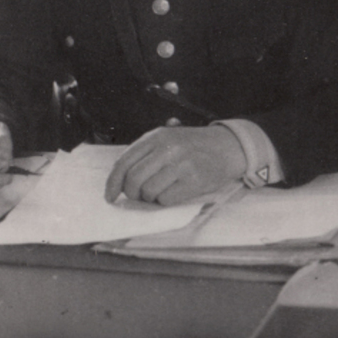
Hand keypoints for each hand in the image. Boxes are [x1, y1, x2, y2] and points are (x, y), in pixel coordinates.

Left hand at [104, 125, 247, 205]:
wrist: (227, 146)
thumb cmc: (193, 147)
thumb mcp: (167, 139)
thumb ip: (145, 154)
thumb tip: (121, 181)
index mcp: (156, 136)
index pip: (124, 162)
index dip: (113, 182)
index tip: (110, 196)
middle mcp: (167, 148)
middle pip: (133, 179)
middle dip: (131, 194)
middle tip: (138, 197)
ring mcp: (181, 163)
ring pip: (148, 191)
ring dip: (149, 199)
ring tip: (160, 193)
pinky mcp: (193, 179)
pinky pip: (166, 199)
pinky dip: (165, 201)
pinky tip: (174, 193)